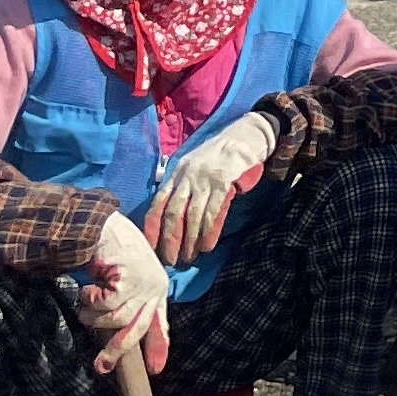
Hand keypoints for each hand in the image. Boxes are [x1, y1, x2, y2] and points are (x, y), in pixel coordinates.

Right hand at [77, 210, 172, 378]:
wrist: (100, 225)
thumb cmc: (110, 252)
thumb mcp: (123, 279)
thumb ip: (126, 303)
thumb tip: (115, 339)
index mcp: (156, 289)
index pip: (159, 323)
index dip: (157, 347)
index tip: (156, 370)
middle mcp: (154, 288)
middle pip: (137, 330)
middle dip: (117, 350)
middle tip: (102, 367)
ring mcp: (144, 284)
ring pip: (115, 319)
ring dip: (93, 315)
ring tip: (86, 301)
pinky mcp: (128, 281)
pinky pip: (104, 305)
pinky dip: (90, 299)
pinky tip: (87, 287)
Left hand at [141, 110, 274, 262]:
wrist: (246, 134)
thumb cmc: (220, 154)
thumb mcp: (195, 166)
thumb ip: (183, 185)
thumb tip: (173, 215)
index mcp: (176, 173)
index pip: (157, 204)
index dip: (152, 228)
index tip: (150, 248)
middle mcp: (186, 176)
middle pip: (173, 213)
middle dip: (170, 240)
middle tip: (172, 261)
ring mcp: (205, 178)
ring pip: (192, 216)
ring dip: (190, 240)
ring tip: (190, 257)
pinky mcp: (224, 180)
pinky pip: (213, 211)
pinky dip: (209, 231)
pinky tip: (207, 245)